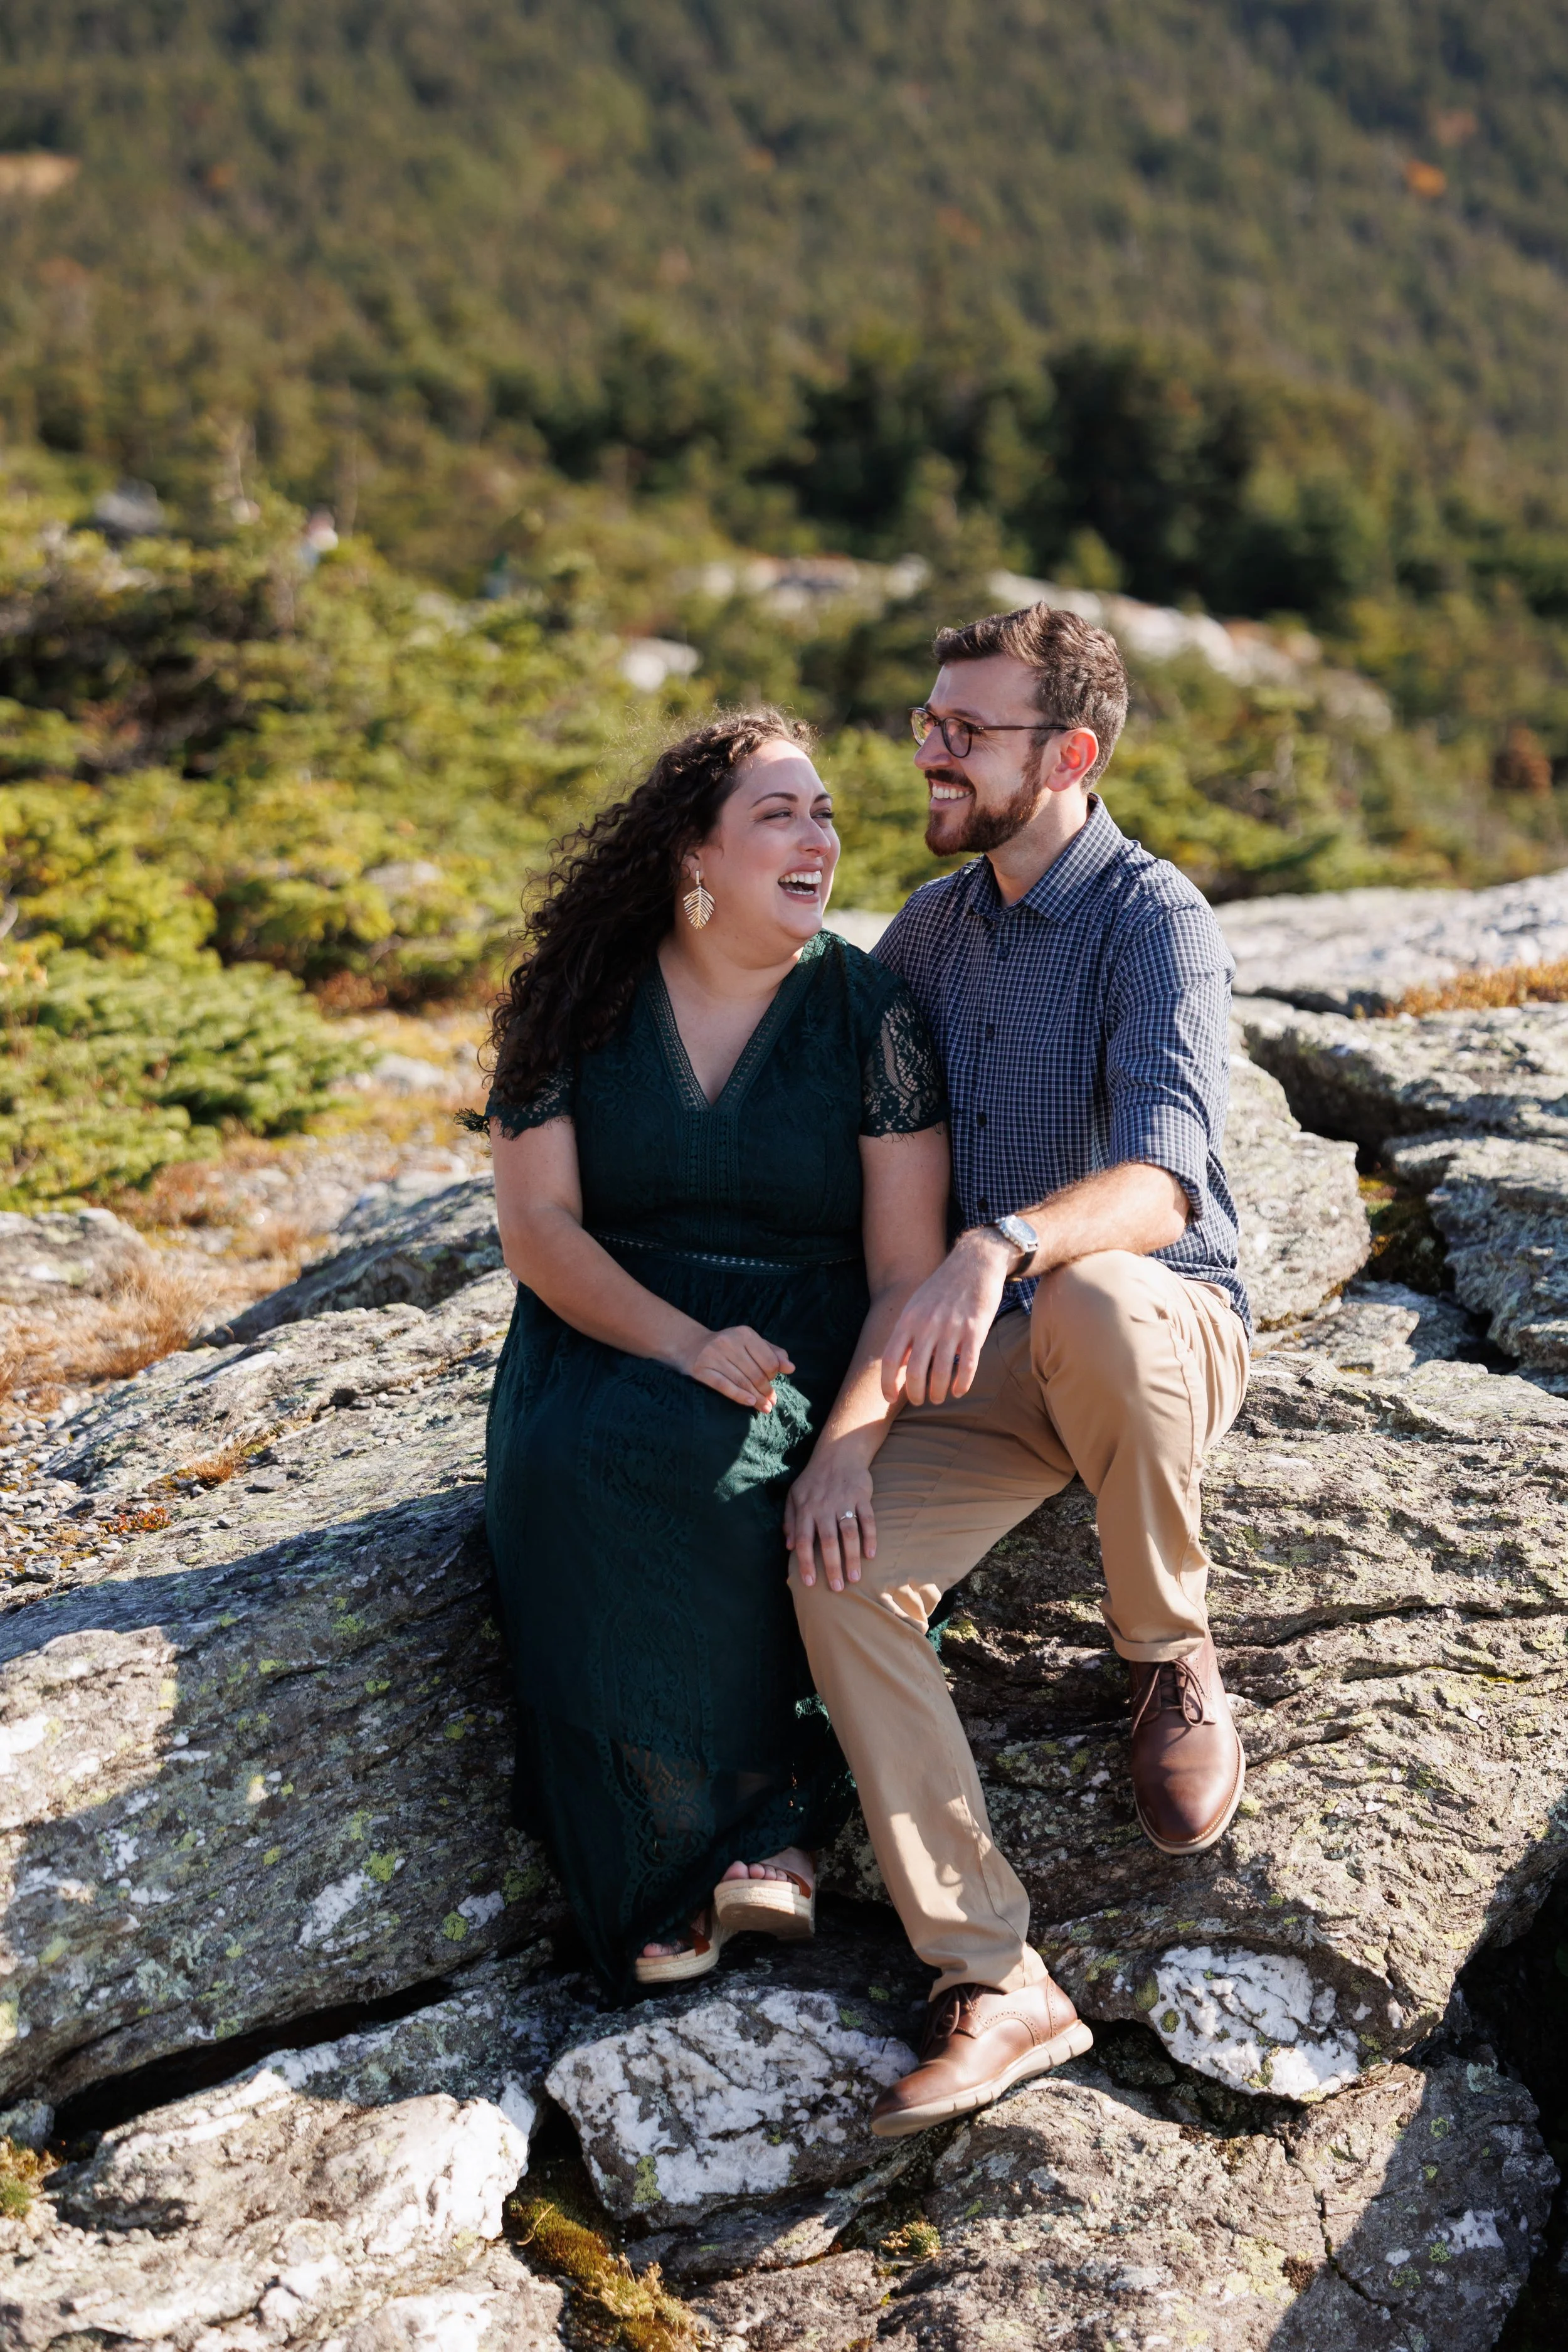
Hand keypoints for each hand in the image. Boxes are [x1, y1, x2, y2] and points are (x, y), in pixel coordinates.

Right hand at [683, 1325, 793, 1411]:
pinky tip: (750, 1403)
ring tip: (765, 1407)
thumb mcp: (750, 1343)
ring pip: (742, 1381)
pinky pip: (724, 1386)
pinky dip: (739, 1396)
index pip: (768, 1360)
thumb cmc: (727, 1346)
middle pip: (756, 1373)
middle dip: (766, 1390)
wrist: (691, 1345)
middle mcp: (729, 1342)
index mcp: (744, 1333)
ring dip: (757, 1398)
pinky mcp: (701, 1369)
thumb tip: (791, 1368)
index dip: (774, 1375)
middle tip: (771, 1401)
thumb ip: (772, 1353)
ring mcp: (713, 1355)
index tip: (772, 1383)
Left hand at [785, 1439, 875, 1591]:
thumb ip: (789, 1520)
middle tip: (836, 1588)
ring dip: (852, 1557)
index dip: (805, 1562)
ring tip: (855, 1578)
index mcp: (806, 1509)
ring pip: (848, 1533)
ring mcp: (844, 1501)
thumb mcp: (794, 1495)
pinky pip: (867, 1519)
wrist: (838, 1452)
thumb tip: (788, 1546)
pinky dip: (869, 1537)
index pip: (804, 1540)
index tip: (809, 1583)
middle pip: (828, 1541)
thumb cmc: (813, 1478)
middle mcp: (824, 1507)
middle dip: (832, 1566)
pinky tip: (870, 1555)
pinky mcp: (862, 1496)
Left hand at [882, 1228, 1014, 1406]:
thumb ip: (907, 1333)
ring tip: (937, 1398)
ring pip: (940, 1374)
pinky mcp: (975, 1331)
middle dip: (914, 1394)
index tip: (890, 1398)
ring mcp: (952, 1328)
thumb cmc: (943, 1287)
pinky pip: (967, 1367)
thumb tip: (898, 1365)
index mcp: (909, 1319)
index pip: (889, 1359)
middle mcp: (927, 1325)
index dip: (887, 1384)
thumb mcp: (916, 1304)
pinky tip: (959, 1391)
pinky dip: (961, 1384)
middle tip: (918, 1400)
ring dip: (937, 1393)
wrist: (975, 1262)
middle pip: (914, 1372)